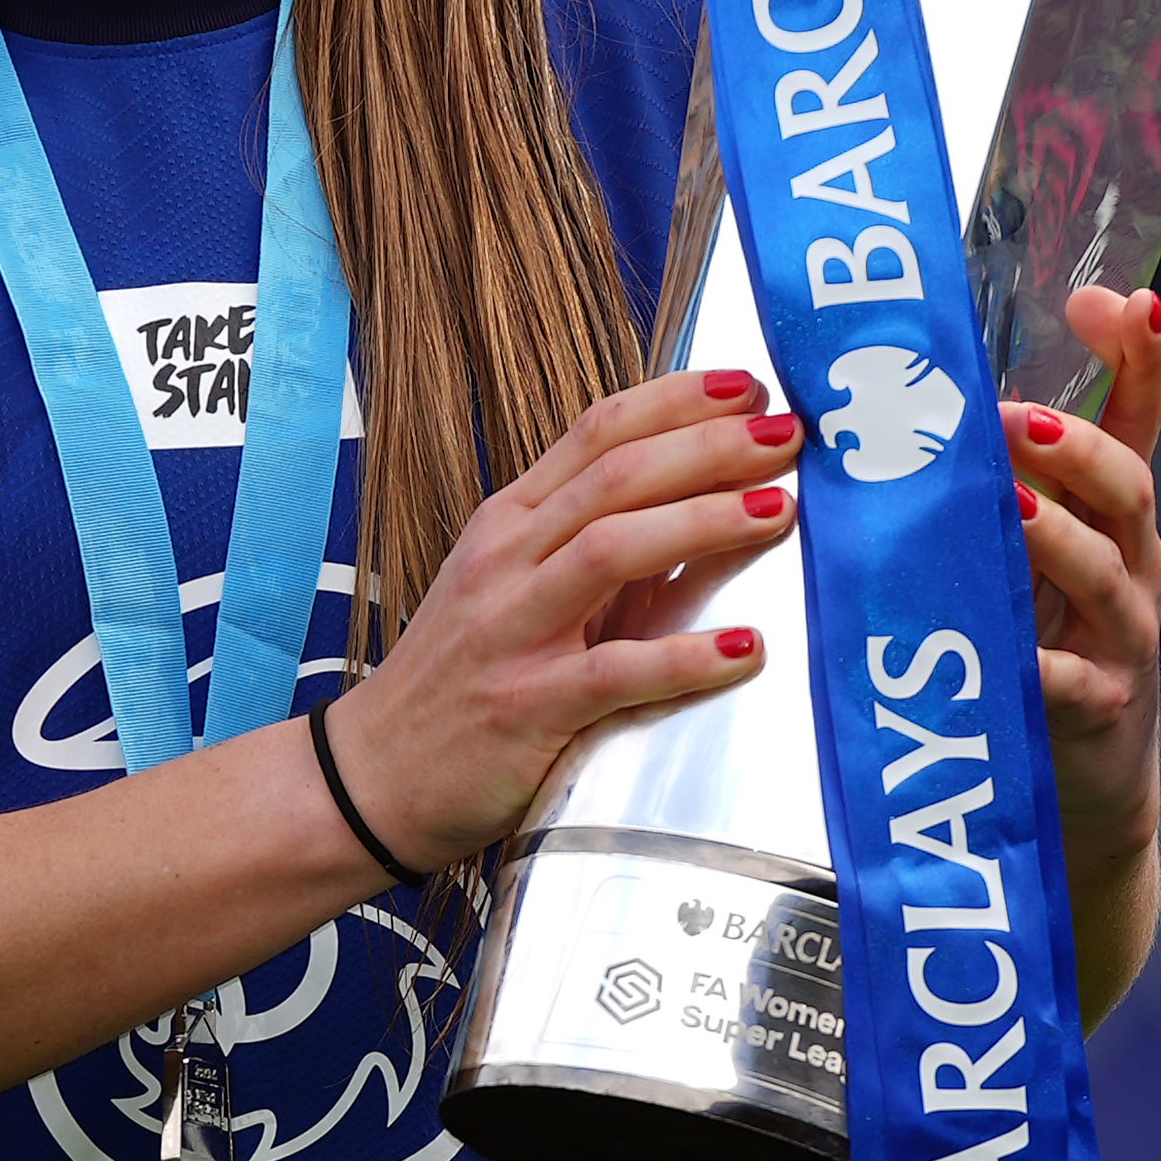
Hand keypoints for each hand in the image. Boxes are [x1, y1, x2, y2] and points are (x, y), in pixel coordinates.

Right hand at [319, 370, 798, 867]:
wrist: (374, 774)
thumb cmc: (462, 678)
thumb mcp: (515, 589)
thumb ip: (596, 545)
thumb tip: (710, 502)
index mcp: (508, 523)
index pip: (596, 433)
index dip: (676, 401)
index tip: (747, 386)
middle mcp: (506, 562)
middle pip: (615, 476)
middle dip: (707, 447)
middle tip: (787, 437)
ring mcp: (512, 632)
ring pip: (612, 550)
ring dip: (703, 522)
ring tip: (779, 511)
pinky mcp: (527, 708)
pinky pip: (616, 672)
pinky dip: (686, 656)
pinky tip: (746, 648)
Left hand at [1010, 284, 1160, 1014]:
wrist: (1079, 794)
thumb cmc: (1038, 654)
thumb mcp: (1024, 560)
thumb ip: (988, 485)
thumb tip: (909, 400)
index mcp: (1110, 519)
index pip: (1139, 419)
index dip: (1138, 357)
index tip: (1116, 298)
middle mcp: (1130, 568)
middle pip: (1129, 487)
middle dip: (1081, 446)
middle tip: (1018, 420)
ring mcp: (1122, 639)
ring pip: (1103, 572)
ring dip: (1054, 534)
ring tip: (1006, 506)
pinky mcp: (1099, 711)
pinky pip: (1071, 682)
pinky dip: (1040, 666)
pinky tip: (1010, 655)